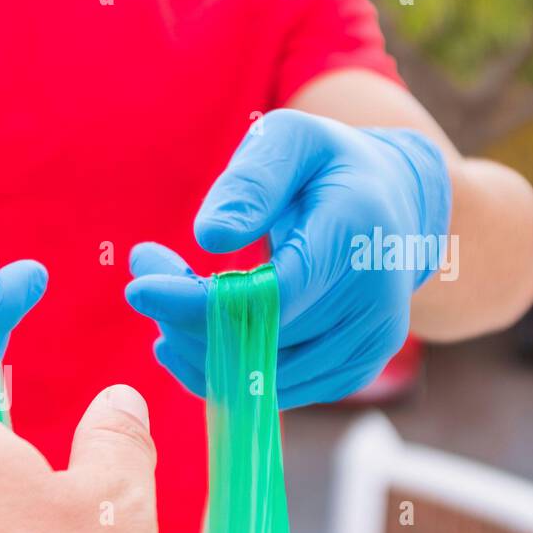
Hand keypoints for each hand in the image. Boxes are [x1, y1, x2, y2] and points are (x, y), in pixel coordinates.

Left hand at [126, 109, 451, 407]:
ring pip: (256, 376)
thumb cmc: (327, 168)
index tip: (139, 288)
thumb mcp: (290, 141)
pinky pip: (269, 391)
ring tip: (170, 294)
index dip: (196, 302)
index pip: (267, 296)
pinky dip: (219, 367)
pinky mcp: (352, 375)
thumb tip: (211, 237)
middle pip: (255, 341)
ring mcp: (367, 348)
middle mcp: (373, 303)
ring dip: (194, 344)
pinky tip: (194, 329)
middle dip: (182, 315)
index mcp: (356, 237)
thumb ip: (252, 181)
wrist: (394, 209)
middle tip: (147, 273)